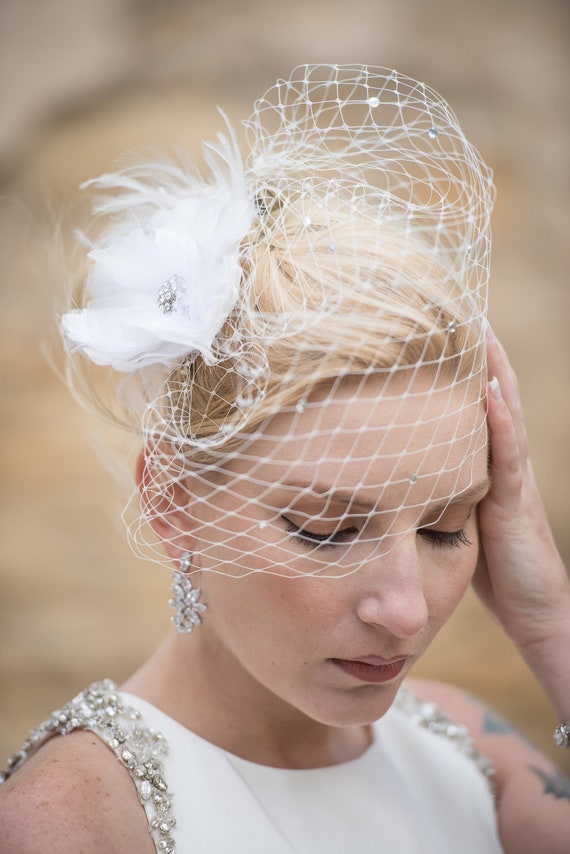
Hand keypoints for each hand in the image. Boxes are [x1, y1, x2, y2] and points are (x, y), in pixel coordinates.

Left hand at [473, 328, 569, 660]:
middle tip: (464, 307)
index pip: (477, 408)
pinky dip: (499, 422)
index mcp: (489, 467)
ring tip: (480, 329)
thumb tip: (397, 473)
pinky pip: (507, 457)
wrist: (537, 613)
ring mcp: (513, 481)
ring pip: (505, 416)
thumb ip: (440, 492)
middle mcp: (505, 465)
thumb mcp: (458, 521)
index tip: (445, 329)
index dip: (465, 370)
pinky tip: (489, 391)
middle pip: (495, 397)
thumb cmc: (496, 570)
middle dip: (481, 354)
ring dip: (493, 371)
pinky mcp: (515, 505)